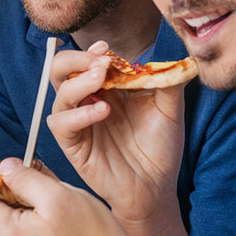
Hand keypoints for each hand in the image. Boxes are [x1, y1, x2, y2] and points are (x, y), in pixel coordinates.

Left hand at [0, 158, 150, 235]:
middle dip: (8, 191)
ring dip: (24, 209)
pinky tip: (59, 224)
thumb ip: (24, 177)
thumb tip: (3, 167)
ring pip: (9, 225)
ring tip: (54, 204)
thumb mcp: (60, 195)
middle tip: (37, 181)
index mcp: (6, 233)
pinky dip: (34, 227)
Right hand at [46, 43, 184, 230]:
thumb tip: (176, 58)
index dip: (91, 50)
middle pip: (60, 70)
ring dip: (78, 81)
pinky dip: (79, 114)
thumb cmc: (160, 149)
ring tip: (102, 78)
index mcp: (106, 88)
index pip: (86, 60)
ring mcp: (77, 123)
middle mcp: (87, 101)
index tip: (107, 48)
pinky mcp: (72, 145)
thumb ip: (168, 82)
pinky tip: (102, 111)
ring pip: (59, 94)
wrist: (157, 187)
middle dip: (75, 59)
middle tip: (100, 61)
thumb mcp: (169, 110)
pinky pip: (61, 124)